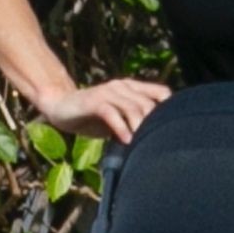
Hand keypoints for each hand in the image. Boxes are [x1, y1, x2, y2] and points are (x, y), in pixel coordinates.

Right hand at [33, 77, 171, 144]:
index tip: (173, 130)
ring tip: (142, 146)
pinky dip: (120, 128)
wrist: (60, 106)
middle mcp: (122, 86)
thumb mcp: (119, 118)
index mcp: (132, 87)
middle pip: (148, 104)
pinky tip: (125, 141)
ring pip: (132, 108)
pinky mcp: (93, 101)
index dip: (170, 110)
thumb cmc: (93, 116)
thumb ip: (135, 122)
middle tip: (157, 145)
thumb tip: (158, 140)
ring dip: (139, 127)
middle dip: (154, 124)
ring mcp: (107, 92)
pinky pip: (111, 113)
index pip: (161, 93)